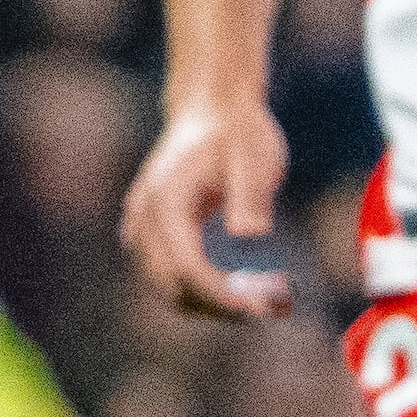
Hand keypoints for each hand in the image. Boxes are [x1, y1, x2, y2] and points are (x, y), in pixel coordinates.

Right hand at [121, 97, 294, 320]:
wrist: (213, 107)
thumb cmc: (238, 131)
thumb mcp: (253, 157)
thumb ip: (250, 196)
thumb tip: (250, 237)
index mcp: (166, 203)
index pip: (187, 267)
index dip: (221, 295)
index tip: (261, 309)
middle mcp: (145, 220)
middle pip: (173, 286)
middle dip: (221, 305)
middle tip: (273, 308)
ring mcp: (143, 227)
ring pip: (169, 286)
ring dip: (212, 301)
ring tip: (265, 300)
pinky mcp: (153, 232)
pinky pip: (170, 274)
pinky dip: (201, 287)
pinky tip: (243, 287)